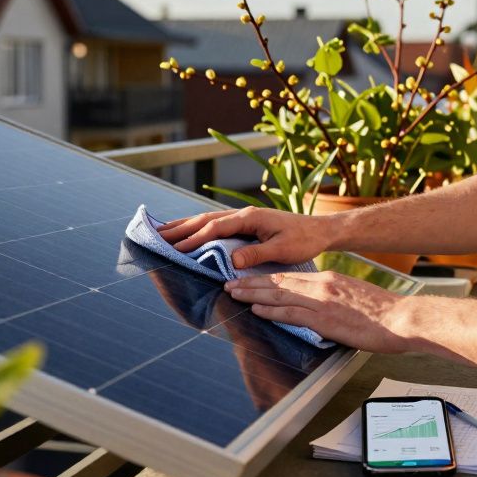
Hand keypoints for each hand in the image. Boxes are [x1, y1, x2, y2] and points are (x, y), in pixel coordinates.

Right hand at [156, 206, 335, 269]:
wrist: (320, 230)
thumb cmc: (304, 240)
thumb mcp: (282, 249)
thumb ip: (256, 254)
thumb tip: (230, 261)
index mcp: (250, 218)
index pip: (215, 228)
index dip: (194, 239)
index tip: (176, 249)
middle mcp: (244, 214)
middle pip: (205, 219)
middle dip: (180, 228)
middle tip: (156, 236)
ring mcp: (244, 218)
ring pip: (208, 220)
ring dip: (186, 226)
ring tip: (164, 232)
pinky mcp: (246, 224)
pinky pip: (216, 225)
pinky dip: (199, 228)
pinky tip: (190, 233)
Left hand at [224, 272, 414, 353]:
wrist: (401, 319)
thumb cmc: (383, 314)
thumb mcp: (354, 297)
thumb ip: (334, 298)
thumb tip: (321, 306)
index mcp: (329, 279)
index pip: (290, 276)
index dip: (266, 278)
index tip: (249, 279)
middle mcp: (322, 285)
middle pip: (278, 281)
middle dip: (251, 282)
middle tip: (230, 283)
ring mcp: (321, 301)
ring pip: (279, 294)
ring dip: (253, 294)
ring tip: (234, 294)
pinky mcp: (323, 318)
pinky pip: (291, 312)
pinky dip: (271, 310)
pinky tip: (256, 309)